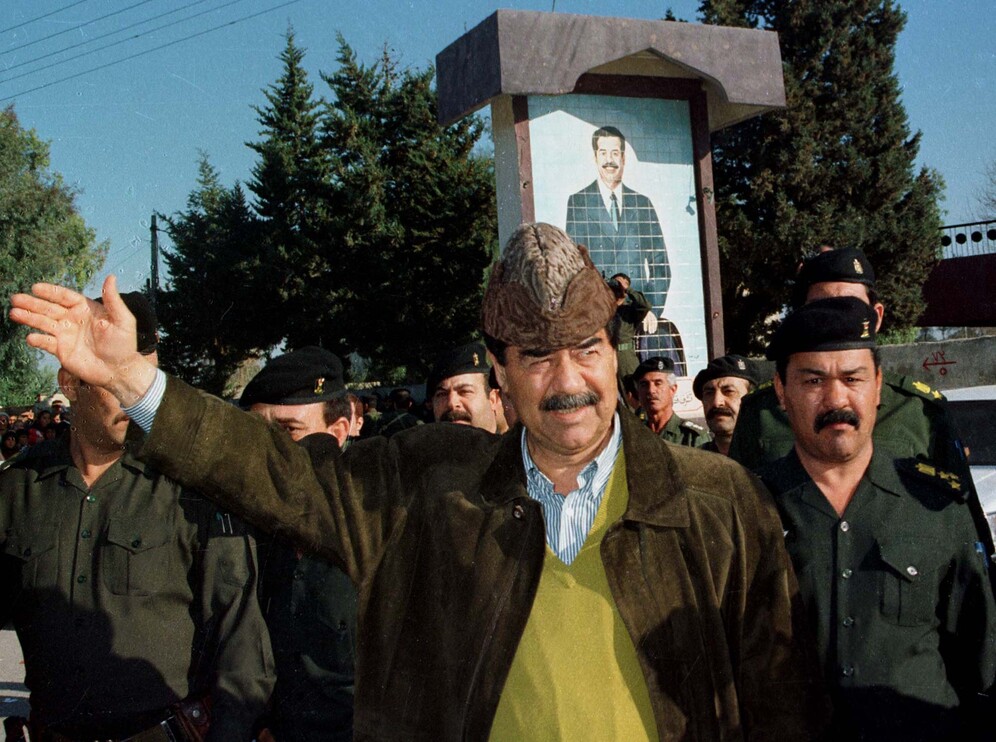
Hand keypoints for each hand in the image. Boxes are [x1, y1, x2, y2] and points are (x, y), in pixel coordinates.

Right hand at [10, 275, 155, 404]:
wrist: (119, 370)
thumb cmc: (124, 344)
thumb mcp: (123, 320)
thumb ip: (113, 300)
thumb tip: (111, 277)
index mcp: (86, 309)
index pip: (65, 297)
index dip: (51, 292)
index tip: (36, 287)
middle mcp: (73, 320)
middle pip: (49, 308)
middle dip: (32, 303)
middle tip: (16, 298)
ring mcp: (66, 335)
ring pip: (44, 323)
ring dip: (29, 318)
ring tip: (14, 313)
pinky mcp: (62, 351)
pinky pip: (46, 343)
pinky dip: (38, 340)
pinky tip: (30, 337)